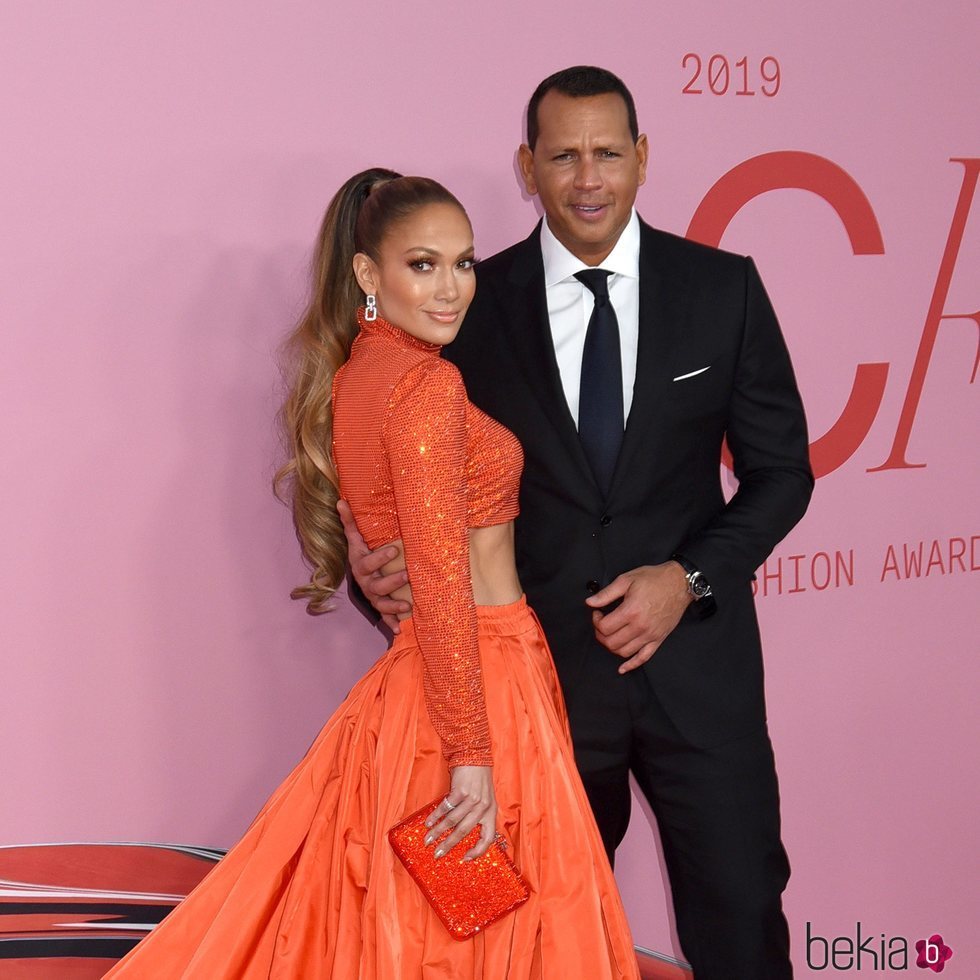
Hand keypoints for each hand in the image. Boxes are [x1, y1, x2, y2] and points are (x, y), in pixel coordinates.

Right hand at [337, 499, 410, 632]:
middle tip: (408, 575)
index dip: (380, 558)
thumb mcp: (356, 540)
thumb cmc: (363, 554)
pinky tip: (400, 629)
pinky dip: (392, 624)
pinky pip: (386, 618)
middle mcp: (366, 583)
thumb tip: (341, 500)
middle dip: (392, 581)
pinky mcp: (381, 608)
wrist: (362, 574)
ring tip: (408, 604)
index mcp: (361, 566)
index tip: (395, 550)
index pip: (368, 563)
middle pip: (377, 585)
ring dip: (393, 606)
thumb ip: (350, 522)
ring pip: (382, 604)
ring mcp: (373, 597)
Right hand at [423, 766, 496, 860]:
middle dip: (449, 845)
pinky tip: (428, 821)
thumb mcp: (485, 798)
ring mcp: (472, 798)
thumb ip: (479, 815)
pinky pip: (446, 807)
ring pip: (452, 821)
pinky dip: (435, 815)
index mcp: (491, 811)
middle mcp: (483, 807)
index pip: (488, 837)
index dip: (478, 850)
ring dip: (437, 831)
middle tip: (437, 854)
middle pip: (464, 831)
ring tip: (428, 839)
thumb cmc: (479, 779)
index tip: (466, 858)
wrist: (475, 755)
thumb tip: (462, 835)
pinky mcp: (460, 790)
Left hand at [585, 562, 690, 673]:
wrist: (679, 583)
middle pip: (611, 642)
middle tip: (601, 624)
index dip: (596, 621)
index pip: (604, 627)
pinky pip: (643, 658)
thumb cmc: (655, 579)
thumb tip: (590, 602)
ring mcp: (650, 635)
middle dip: (601, 635)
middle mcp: (640, 626)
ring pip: (624, 652)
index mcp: (631, 611)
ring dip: (612, 647)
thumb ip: (607, 593)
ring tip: (610, 635)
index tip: (597, 613)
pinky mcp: (658, 640)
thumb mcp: (627, 580)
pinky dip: (631, 665)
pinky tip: (622, 668)